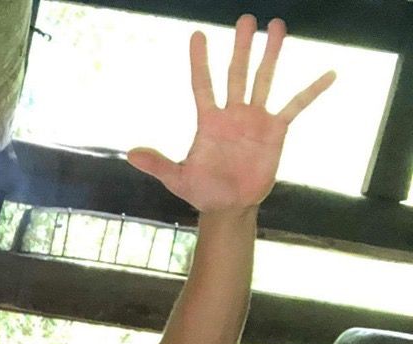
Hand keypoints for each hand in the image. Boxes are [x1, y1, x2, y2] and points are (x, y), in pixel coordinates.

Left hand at [127, 14, 334, 212]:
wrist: (229, 207)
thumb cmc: (202, 191)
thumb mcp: (177, 179)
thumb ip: (157, 164)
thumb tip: (131, 154)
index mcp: (209, 121)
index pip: (202, 85)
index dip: (200, 62)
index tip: (198, 36)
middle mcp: (233, 114)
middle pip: (236, 73)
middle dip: (241, 47)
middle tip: (246, 20)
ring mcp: (255, 119)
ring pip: (263, 79)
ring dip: (271, 54)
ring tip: (277, 26)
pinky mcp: (276, 131)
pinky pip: (296, 106)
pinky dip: (312, 91)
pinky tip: (329, 74)